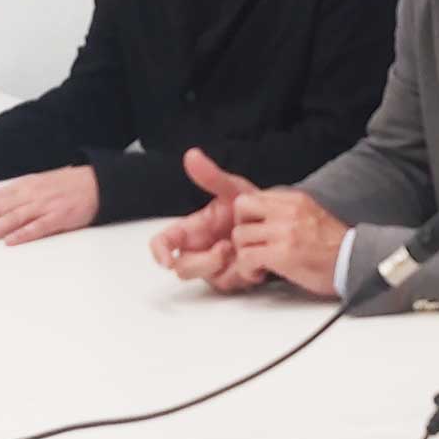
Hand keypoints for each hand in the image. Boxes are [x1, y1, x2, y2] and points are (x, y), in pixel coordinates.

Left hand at [0, 166, 98, 245]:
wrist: (99, 183)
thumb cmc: (66, 186)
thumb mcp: (36, 185)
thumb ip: (14, 198)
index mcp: (22, 186)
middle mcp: (30, 195)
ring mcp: (45, 206)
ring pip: (11, 219)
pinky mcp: (61, 217)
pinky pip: (39, 226)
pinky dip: (24, 234)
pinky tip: (10, 241)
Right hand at [149, 149, 261, 291]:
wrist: (279, 221)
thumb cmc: (251, 205)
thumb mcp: (233, 189)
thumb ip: (212, 176)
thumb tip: (192, 155)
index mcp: (192, 230)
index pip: (164, 243)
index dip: (159, 252)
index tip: (166, 259)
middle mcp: (199, 250)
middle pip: (182, 268)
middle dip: (201, 262)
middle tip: (225, 248)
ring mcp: (214, 266)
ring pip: (203, 278)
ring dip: (219, 267)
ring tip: (238, 250)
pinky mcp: (232, 277)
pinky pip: (227, 283)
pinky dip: (239, 273)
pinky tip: (253, 260)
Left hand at [227, 189, 347, 297]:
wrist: (355, 263)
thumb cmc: (335, 248)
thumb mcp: (310, 216)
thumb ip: (286, 213)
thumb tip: (261, 219)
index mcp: (296, 199)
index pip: (254, 196)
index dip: (247, 217)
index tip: (253, 232)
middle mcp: (289, 210)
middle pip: (241, 207)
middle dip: (240, 227)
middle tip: (250, 244)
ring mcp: (285, 231)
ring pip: (239, 235)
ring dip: (244, 254)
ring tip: (257, 264)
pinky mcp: (282, 254)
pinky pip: (246, 257)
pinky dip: (247, 269)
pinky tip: (260, 274)